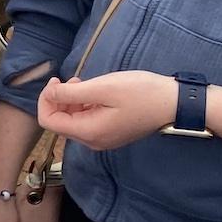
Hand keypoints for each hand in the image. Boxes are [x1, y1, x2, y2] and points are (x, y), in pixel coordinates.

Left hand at [36, 71, 175, 151]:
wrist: (175, 103)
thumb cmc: (141, 93)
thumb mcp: (102, 88)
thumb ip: (71, 93)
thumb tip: (49, 94)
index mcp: (89, 132)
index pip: (49, 121)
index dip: (45, 100)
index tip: (56, 81)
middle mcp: (93, 141)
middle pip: (60, 122)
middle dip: (59, 99)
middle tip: (73, 80)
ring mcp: (103, 138)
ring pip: (73, 120)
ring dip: (72, 101)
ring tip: (84, 83)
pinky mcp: (112, 132)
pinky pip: (88, 120)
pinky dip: (84, 105)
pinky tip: (94, 92)